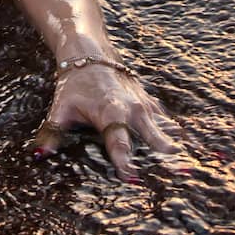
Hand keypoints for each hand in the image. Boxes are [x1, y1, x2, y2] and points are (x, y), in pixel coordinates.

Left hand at [32, 63, 178, 179]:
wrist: (90, 55)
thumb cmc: (74, 85)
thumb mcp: (60, 108)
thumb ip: (52, 133)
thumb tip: (39, 155)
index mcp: (110, 112)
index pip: (118, 141)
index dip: (124, 160)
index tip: (133, 179)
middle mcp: (133, 111)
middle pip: (154, 138)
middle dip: (167, 157)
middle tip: (184, 177)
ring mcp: (145, 107)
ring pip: (167, 132)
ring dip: (178, 151)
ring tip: (194, 172)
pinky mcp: (151, 104)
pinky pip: (168, 124)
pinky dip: (177, 138)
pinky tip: (192, 157)